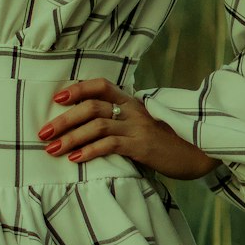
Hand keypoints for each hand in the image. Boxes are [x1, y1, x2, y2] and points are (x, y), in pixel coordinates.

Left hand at [38, 77, 221, 181]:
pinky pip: (111, 145)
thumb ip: (122, 122)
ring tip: (52, 149)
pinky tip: (75, 159)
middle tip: (42, 132)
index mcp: (133, 101)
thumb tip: (89, 129)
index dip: (78, 88)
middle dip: (64, 119)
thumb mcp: (145, 125)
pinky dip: (89, 151)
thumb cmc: (169, 141)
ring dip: (70, 137)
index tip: (57, 99)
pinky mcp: (143, 146)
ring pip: (97, 125)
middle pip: (91, 106)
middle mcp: (133, 109)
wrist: (202, 152)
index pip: (101, 85)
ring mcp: (138, 126)